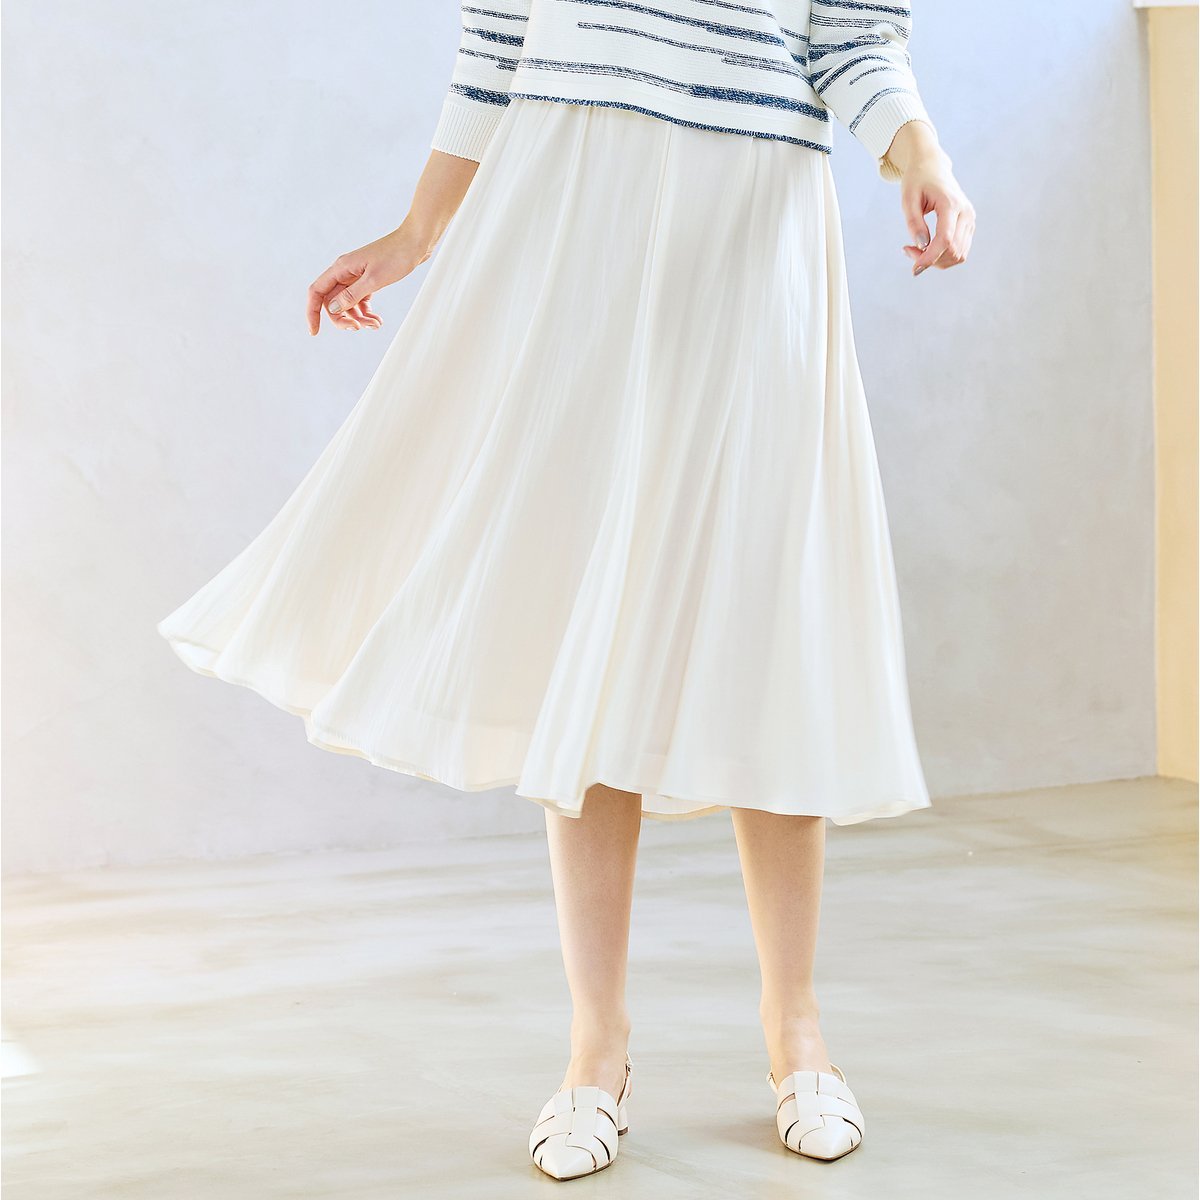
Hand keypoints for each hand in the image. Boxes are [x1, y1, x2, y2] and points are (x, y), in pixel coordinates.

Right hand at [306, 223, 434, 334]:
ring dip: (358, 318)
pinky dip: (366, 313)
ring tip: (375, 325)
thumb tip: (333, 309)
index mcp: (341, 268)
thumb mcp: (373, 280)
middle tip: (358, 328)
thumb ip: (352, 295)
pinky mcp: (368, 280)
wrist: (415, 243)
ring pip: (348, 304)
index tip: (315, 332)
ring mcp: (356, 276)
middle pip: (333, 302)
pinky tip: (377, 321)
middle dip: (343, 319)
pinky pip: (360, 301)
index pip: (317, 292)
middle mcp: (345, 272)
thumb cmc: (395, 256)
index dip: (312, 312)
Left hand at [885, 121, 974, 276]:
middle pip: (953, 251)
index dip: (930, 258)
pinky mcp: (969, 226)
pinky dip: (942, 256)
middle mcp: (966, 213)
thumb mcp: (908, 199)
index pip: (946, 240)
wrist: (932, 167)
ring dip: (936, 260)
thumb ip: (914, 223)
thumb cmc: (917, 181)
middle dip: (930, 259)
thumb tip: (922, 246)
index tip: (914, 269)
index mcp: (952, 204)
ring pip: (958, 255)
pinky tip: (927, 247)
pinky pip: (959, 251)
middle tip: (908, 250)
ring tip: (916, 248)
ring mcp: (970, 220)